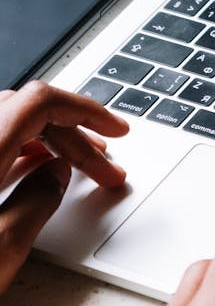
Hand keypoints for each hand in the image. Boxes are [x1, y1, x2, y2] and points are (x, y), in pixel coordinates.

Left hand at [0, 80, 129, 292]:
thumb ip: (36, 202)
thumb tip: (55, 175)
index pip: (41, 102)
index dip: (86, 110)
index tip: (114, 130)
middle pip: (26, 113)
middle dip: (73, 135)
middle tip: (107, 168)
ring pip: (5, 126)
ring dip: (46, 141)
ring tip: (78, 168)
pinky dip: (17, 150)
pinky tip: (34, 174)